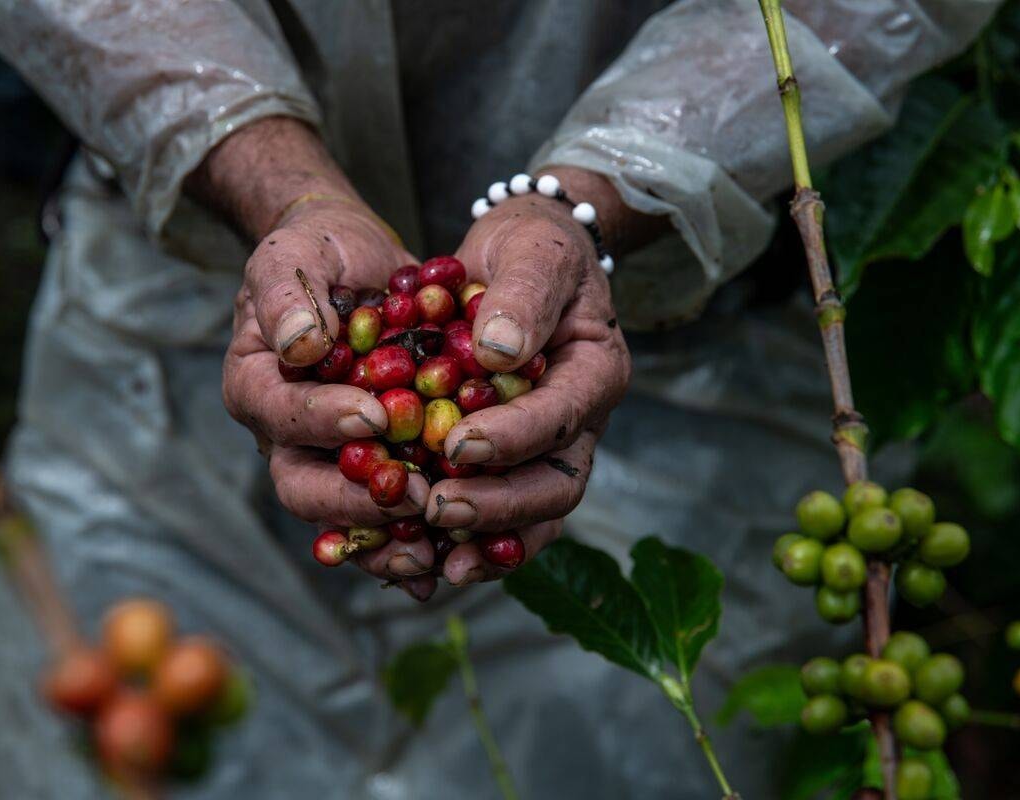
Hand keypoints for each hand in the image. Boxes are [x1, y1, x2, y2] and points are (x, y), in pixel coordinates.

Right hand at [195, 119, 439, 599]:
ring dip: (386, 539)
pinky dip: (416, 538)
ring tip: (433, 548)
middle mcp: (286, 434)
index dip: (323, 421)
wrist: (357, 263)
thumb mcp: (296, 253)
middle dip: (356, 499)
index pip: (279, 415)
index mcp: (257, 384)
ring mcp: (329, 458)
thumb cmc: (320, 251)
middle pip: (303, 486)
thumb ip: (288, 294)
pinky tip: (454, 552)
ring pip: (344, 518)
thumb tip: (298, 344)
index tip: (375, 415)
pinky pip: (387, 517)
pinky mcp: (372, 467)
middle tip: (414, 495)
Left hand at [425, 181, 633, 585]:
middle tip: (437, 508)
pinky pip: (500, 515)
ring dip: (485, 540)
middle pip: (554, 485)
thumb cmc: (531, 245)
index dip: (514, 437)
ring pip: (532, 515)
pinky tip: (423, 557)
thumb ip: (523, 296)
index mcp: (596, 371)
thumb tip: (498, 352)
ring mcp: (549, 447)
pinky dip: (467, 540)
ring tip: (436, 561)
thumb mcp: (532, 250)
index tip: (459, 444)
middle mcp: (580, 422)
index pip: (562, 417)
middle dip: (497, 505)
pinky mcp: (513, 459)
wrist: (523, 254)